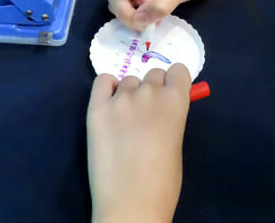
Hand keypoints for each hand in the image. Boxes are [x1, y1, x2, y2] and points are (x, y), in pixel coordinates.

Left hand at [87, 65, 190, 222]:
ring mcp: (120, 99)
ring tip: (125, 121)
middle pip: (153, 73)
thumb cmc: (162, 183)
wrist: (130, 204)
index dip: (174, 83)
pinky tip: (109, 105)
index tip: (170, 95)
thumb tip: (162, 110)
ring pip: (128, 81)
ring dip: (130, 93)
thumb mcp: (176, 143)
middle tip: (147, 115)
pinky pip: (102, 81)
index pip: (178, 70)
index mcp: (175, 101)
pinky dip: (107, 88)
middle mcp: (149, 92)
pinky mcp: (96, 108)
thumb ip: (171, 118)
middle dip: (153, 89)